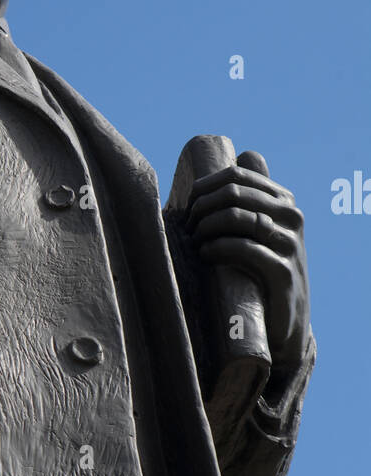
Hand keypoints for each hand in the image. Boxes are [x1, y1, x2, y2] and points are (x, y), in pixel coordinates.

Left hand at [185, 150, 309, 369]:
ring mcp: (290, 244)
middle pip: (233, 193)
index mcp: (282, 201)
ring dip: (205, 228)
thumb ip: (254, 195)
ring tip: (193, 243)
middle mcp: (291, 216)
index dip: (203, 188)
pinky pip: (245, 249)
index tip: (186, 208)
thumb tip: (246, 152)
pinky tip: (205, 254)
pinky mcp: (283, 272)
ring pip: (238, 217)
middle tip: (186, 228)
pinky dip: (217, 248)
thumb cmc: (262, 274)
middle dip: (200, 207)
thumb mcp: (259, 231)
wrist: (285, 322)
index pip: (236, 176)